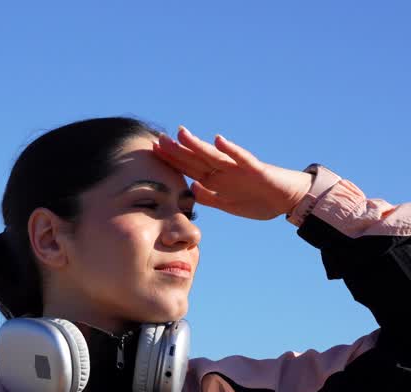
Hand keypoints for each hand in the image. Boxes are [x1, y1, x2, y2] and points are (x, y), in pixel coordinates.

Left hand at [154, 126, 313, 219]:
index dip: (172, 160)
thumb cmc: (259, 201)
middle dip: (177, 150)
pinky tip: (218, 140)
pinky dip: (230, 150)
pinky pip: (242, 158)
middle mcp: (224, 170)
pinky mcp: (256, 169)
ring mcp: (239, 168)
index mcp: (216, 180)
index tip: (154, 150)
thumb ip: (208, 197)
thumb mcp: (228, 205)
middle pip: (196, 159)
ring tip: (181, 133)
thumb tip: (190, 189)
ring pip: (213, 155)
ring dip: (197, 145)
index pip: (189, 167)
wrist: (290, 201)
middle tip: (159, 139)